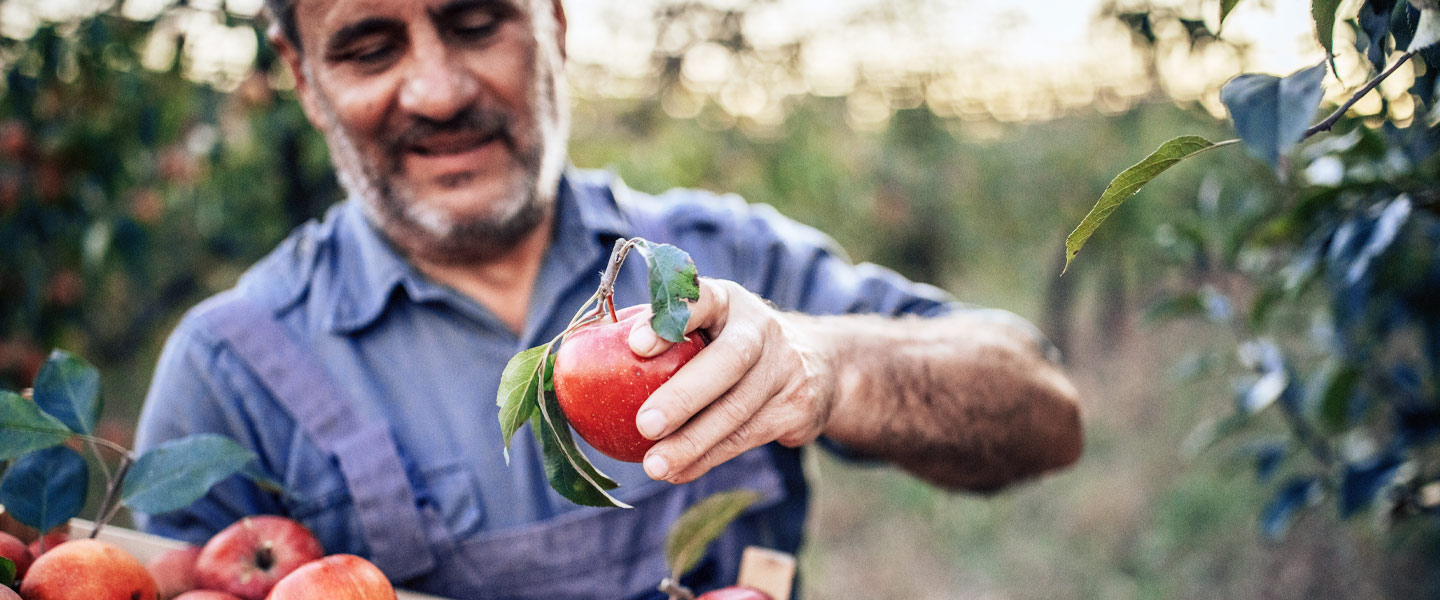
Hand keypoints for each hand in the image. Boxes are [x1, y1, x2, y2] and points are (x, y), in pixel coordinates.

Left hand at [627, 278, 835, 482]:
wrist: (818, 366)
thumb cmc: (729, 344)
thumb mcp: (707, 325)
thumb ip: (661, 335)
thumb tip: (572, 363)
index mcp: (728, 301)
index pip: (701, 299)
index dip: (670, 321)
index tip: (635, 345)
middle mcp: (762, 329)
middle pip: (728, 361)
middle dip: (685, 395)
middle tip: (644, 424)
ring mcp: (784, 368)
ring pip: (737, 410)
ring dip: (693, 442)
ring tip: (653, 466)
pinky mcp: (795, 407)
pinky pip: (746, 438)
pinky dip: (708, 458)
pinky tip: (678, 472)